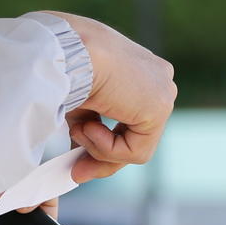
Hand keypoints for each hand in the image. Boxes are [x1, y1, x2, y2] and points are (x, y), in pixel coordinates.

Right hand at [41, 12, 176, 181]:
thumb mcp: (77, 104)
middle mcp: (157, 79)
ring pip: (134, 146)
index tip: (79, 163)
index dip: (104, 144)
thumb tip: (80, 163)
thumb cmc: (62, 66)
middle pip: (135, 136)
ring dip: (99, 147)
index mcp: (138, 70)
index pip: (129, 120)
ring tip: (78, 129)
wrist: (65, 51)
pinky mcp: (159, 107)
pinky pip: (135, 151)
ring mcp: (163, 91)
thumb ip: (87, 129)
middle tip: (77, 173)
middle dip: (103, 157)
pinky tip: (90, 126)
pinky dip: (107, 148)